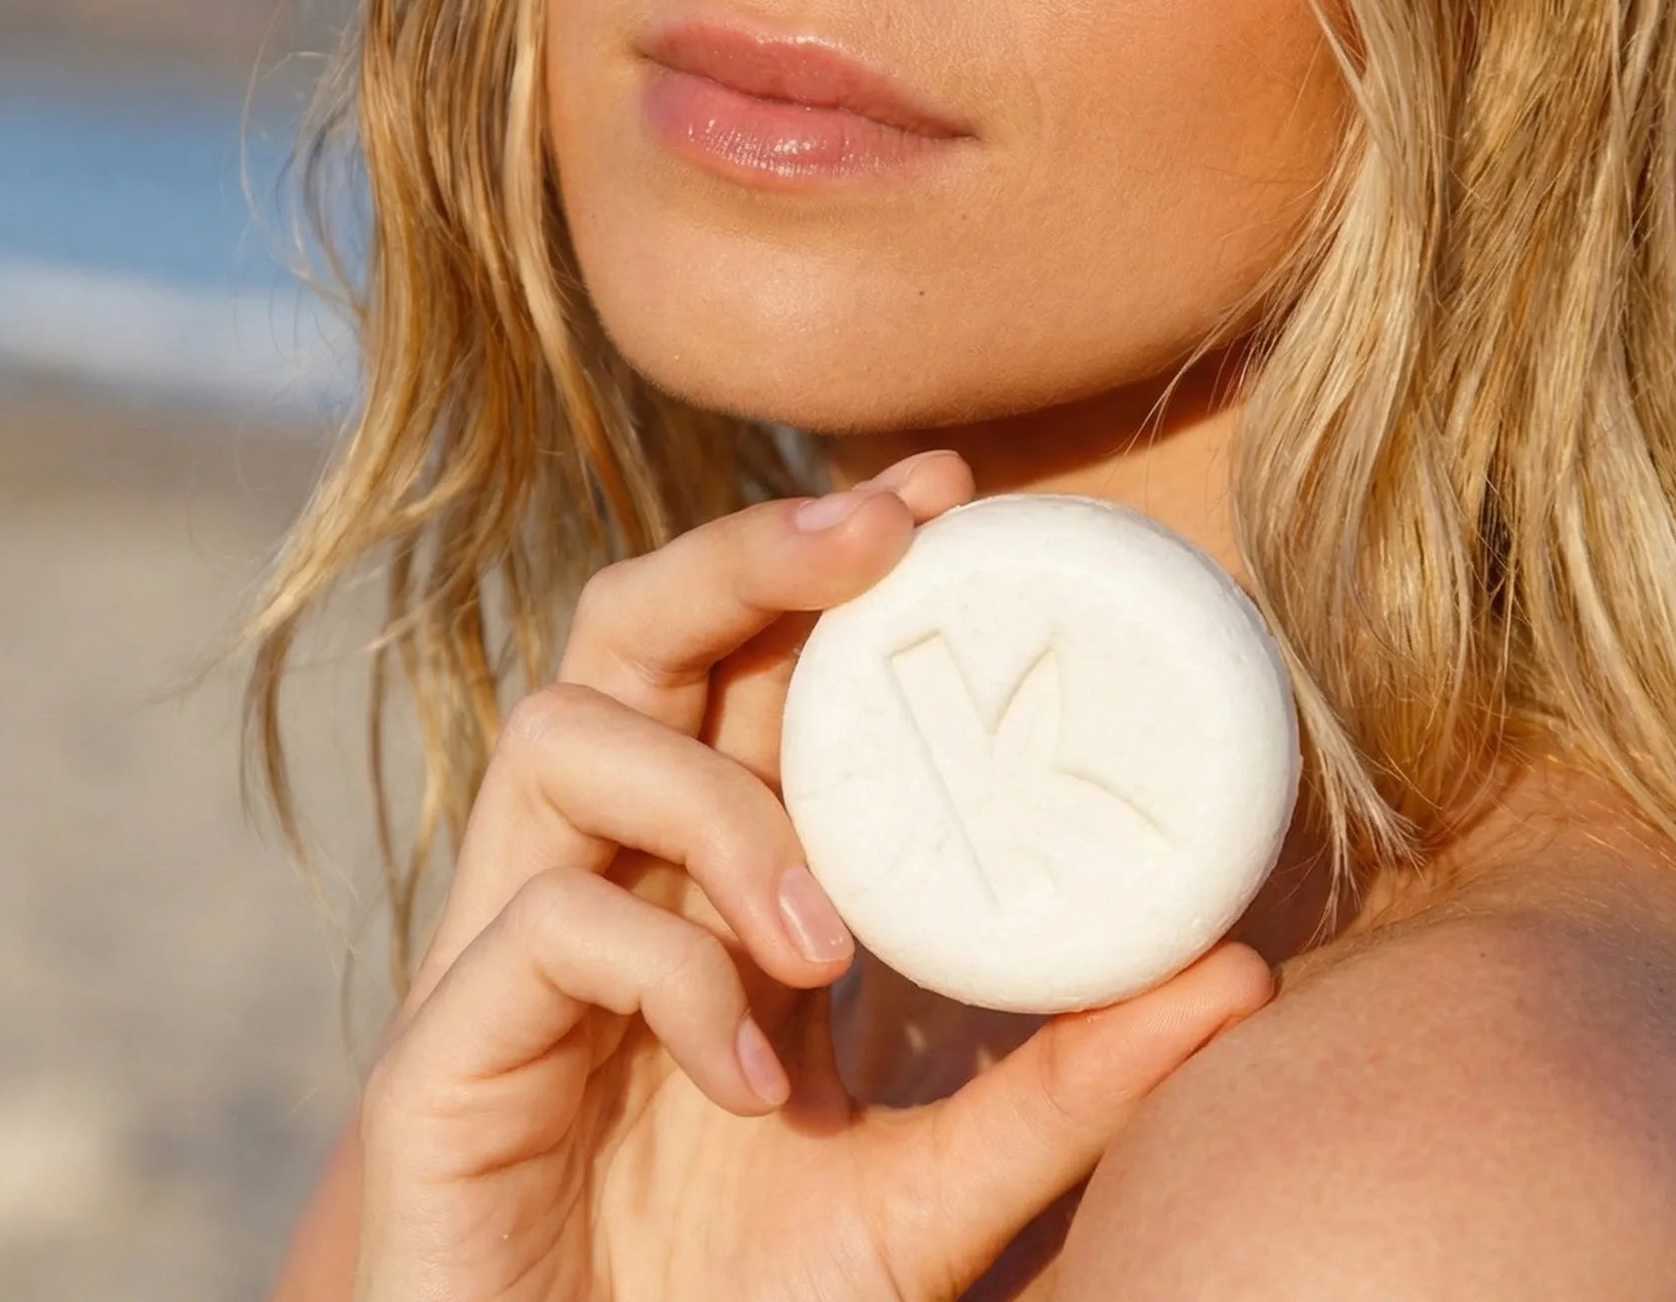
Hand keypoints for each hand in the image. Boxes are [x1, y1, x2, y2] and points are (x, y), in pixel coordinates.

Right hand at [350, 449, 1275, 1300]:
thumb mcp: (935, 1184)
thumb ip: (1062, 1081)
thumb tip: (1240, 974)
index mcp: (706, 871)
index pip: (743, 653)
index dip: (822, 553)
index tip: (946, 491)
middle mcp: (604, 872)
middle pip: (627, 626)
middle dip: (745, 554)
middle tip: (878, 539)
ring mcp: (507, 953)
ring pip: (559, 734)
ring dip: (713, 796)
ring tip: (822, 933)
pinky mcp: (435, 1059)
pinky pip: (542, 929)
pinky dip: (667, 969)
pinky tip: (753, 1075)